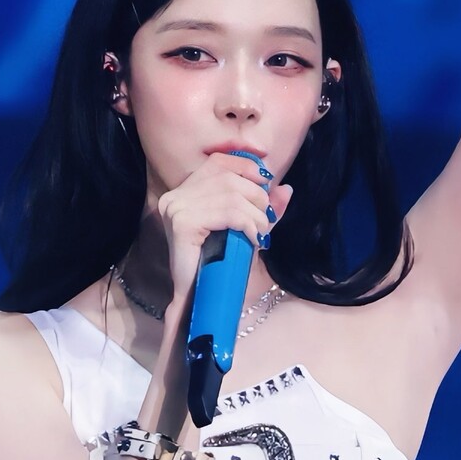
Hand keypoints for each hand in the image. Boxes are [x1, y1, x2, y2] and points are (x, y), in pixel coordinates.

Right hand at [158, 155, 292, 309]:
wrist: (202, 298)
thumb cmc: (221, 265)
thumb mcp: (246, 230)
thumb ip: (264, 209)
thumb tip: (286, 188)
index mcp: (184, 192)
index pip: (218, 161)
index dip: (246, 166)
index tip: (268, 181)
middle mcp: (175, 196)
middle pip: (229, 177)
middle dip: (257, 197)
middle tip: (265, 222)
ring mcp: (176, 208)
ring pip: (232, 195)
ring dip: (256, 215)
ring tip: (260, 234)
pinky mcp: (183, 223)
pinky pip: (228, 213)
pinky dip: (247, 224)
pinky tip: (252, 238)